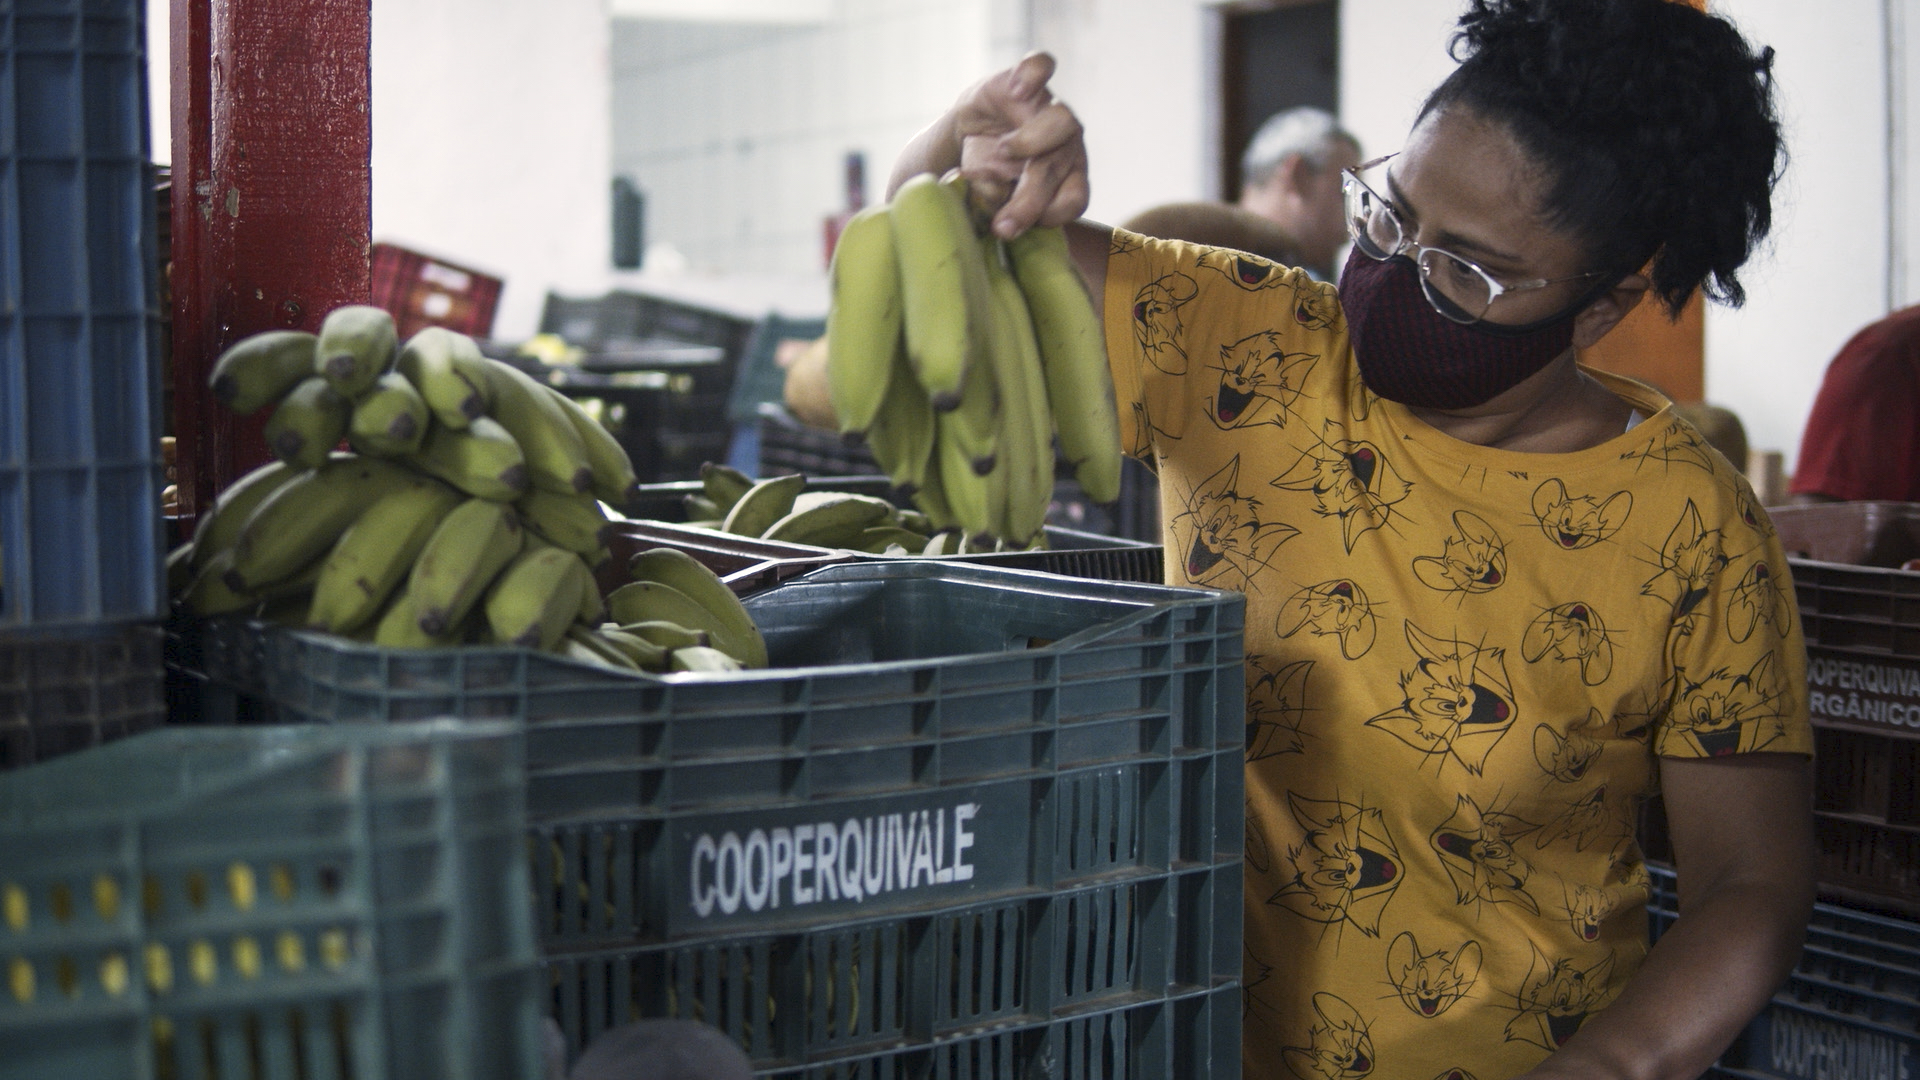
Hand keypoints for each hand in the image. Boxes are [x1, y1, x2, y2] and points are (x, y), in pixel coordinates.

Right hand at [898, 52, 1089, 238]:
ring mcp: (1049, 108)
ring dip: (1033, 141)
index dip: (1050, 214)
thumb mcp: (990, 193)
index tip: (1014, 226)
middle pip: (1059, 166)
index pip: (1075, 197)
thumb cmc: (989, 168)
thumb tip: (1000, 221)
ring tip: (1002, 150)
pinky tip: (1016, 93)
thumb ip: (998, 207)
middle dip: (1031, 195)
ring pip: (1062, 120)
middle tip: (1001, 221)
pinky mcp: (1026, 79)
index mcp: (1067, 175)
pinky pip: (1041, 66)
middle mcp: (1066, 142)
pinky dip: (1031, 77)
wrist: (971, 130)